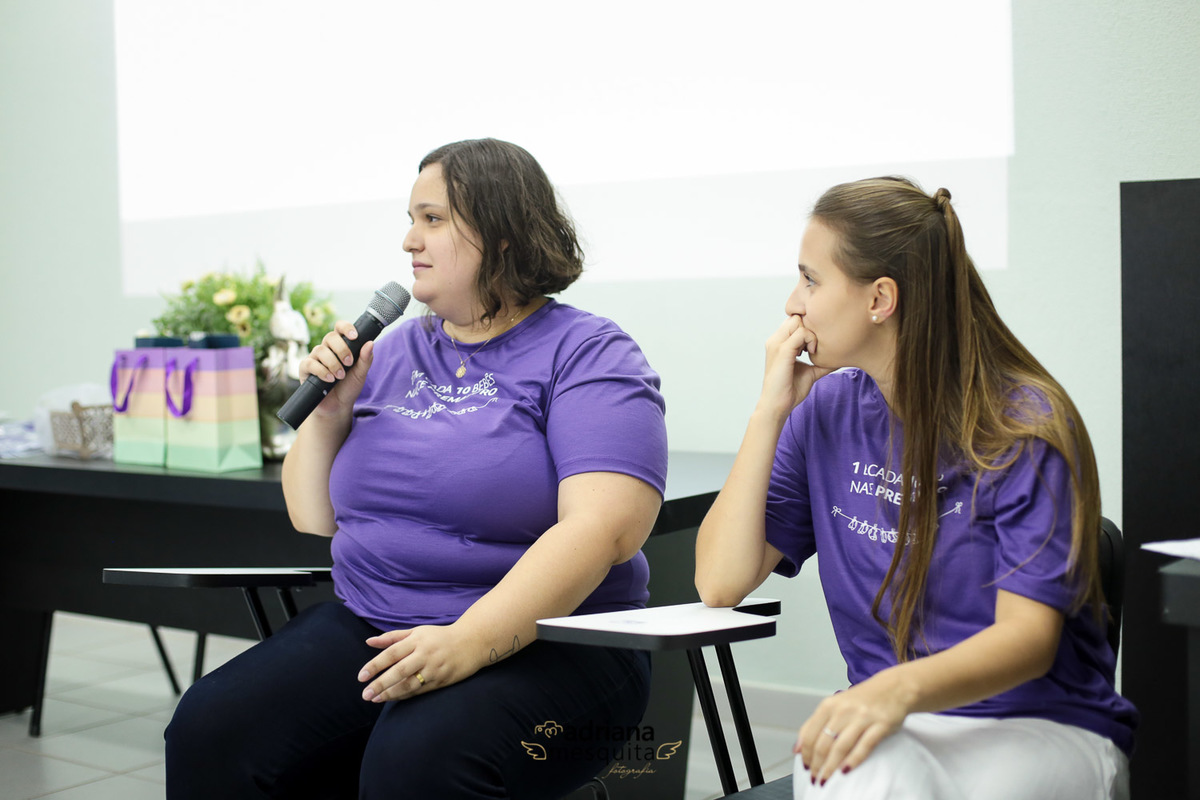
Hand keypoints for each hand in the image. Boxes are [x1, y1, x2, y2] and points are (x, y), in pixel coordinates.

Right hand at [297, 321, 373, 417]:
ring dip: (333, 363)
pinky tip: (329, 379)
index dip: (346, 328)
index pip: (340, 328)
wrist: (337, 406)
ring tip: (340, 376)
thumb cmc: (349, 388)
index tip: (355, 336)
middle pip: (330, 336)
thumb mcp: (361, 374)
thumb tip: (370, 343)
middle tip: (349, 363)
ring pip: (320, 350)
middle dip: (341, 349)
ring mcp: (315, 358)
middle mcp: (327, 349)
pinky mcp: (305, 369)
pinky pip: (310, 363)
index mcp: (341, 346)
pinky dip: (321, 371)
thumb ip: (365, 359)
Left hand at [357, 623, 484, 702]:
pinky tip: (392, 698)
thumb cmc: (439, 636)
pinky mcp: (442, 680)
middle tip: (365, 694)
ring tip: (375, 699)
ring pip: (409, 684)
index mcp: (417, 640)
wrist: (472, 642)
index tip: (361, 676)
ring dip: (391, 693)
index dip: (375, 665)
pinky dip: (405, 695)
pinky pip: (420, 690)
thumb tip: (369, 641)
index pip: (392, 653)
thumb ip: (392, 637)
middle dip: (380, 683)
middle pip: (399, 671)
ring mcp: (434, 669)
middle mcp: (425, 654)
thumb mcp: (417, 631)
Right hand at [757, 316, 829, 418]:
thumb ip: (822, 363)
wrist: (778, 405)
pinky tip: (812, 353)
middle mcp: (775, 340)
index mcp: (778, 343)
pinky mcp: (783, 350)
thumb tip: (840, 360)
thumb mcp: (810, 372)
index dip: (808, 327)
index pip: (794, 321)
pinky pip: (801, 333)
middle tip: (814, 346)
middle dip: (810, 328)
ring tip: (812, 350)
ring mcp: (777, 344)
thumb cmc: (790, 390)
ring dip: (811, 334)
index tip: (815, 344)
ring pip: (798, 321)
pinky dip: (811, 341)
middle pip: (796, 317)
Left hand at [794, 674, 908, 785]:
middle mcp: (843, 710)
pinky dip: (853, 760)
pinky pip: (864, 746)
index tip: (805, 766)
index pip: (810, 734)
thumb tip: (798, 748)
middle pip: (823, 743)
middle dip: (817, 764)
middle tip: (816, 778)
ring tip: (827, 779)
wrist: (894, 687)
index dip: (806, 754)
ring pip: (841, 747)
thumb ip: (816, 724)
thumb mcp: (835, 705)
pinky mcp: (880, 725)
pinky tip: (845, 771)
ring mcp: (862, 717)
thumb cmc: (862, 700)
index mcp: (829, 705)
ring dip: (831, 767)